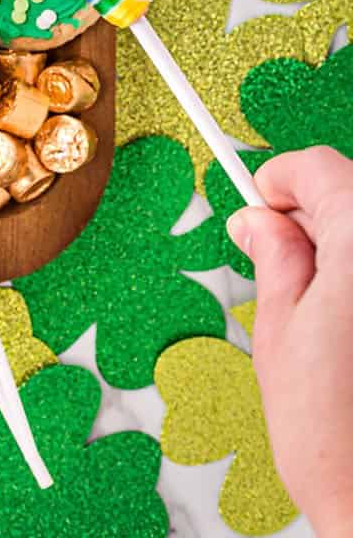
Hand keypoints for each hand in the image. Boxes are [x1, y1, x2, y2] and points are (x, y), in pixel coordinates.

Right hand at [227, 148, 352, 535]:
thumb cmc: (331, 434)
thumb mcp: (281, 329)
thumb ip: (274, 257)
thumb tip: (260, 221)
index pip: (321, 169)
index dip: (282, 180)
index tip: (259, 203)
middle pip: (352, 195)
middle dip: (312, 215)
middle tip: (277, 257)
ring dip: (342, 249)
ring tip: (315, 304)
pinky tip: (346, 325)